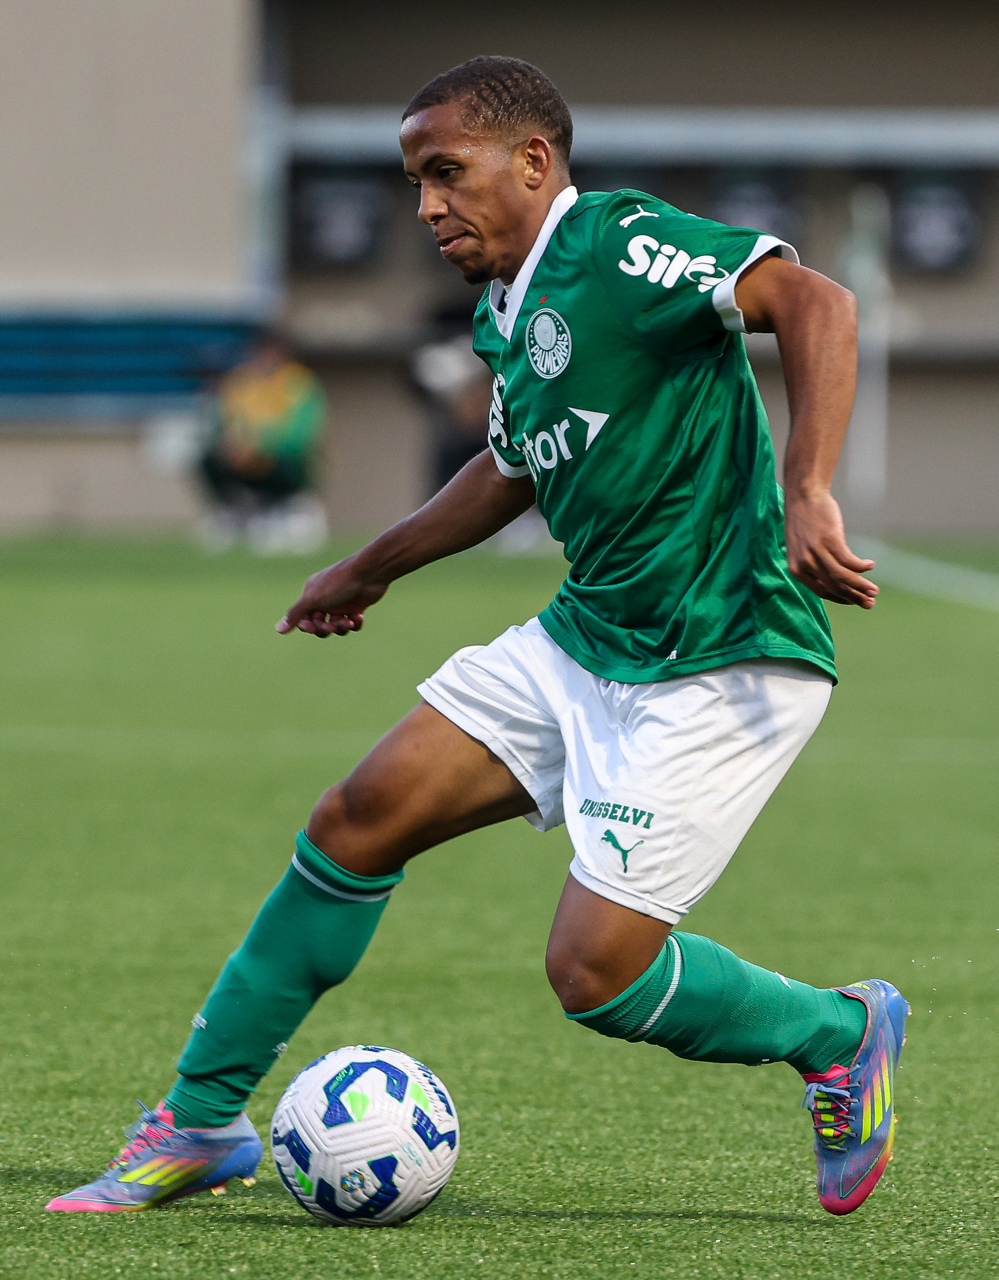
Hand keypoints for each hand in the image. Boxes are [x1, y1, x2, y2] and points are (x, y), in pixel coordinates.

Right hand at [275, 557, 388, 637]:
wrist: (370, 573)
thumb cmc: (340, 582)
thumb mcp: (314, 599)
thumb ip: (296, 613)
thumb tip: (277, 629)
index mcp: (311, 593)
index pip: (303, 618)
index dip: (307, 626)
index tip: (313, 627)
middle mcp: (325, 598)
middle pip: (319, 625)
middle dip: (325, 629)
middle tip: (333, 626)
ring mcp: (341, 603)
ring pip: (336, 626)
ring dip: (341, 628)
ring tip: (349, 621)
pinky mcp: (357, 607)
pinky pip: (352, 624)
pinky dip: (355, 624)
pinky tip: (358, 617)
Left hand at [784, 490, 877, 608]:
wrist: (803, 495)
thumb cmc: (805, 522)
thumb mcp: (802, 548)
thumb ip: (813, 564)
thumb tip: (835, 579)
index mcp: (796, 570)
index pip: (821, 592)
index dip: (841, 598)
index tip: (855, 602)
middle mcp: (804, 564)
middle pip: (834, 587)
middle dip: (855, 597)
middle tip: (871, 603)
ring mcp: (816, 552)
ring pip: (842, 577)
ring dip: (861, 585)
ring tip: (874, 590)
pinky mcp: (829, 540)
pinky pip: (849, 561)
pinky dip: (861, 566)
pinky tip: (871, 565)